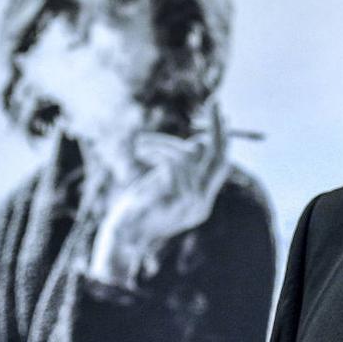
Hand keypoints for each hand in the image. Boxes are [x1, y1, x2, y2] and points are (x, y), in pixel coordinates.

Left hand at [84, 105, 229, 290]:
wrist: (121, 239)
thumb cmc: (136, 210)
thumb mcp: (163, 185)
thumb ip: (182, 168)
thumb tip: (200, 141)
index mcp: (201, 202)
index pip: (221, 165)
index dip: (221, 139)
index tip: (219, 114)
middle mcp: (202, 203)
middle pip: (220, 158)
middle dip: (219, 128)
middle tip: (215, 102)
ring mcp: (191, 203)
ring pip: (189, 156)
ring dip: (163, 143)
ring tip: (141, 143)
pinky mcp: (176, 198)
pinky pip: (173, 161)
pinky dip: (157, 150)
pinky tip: (141, 149)